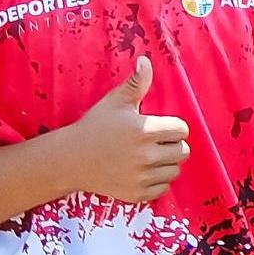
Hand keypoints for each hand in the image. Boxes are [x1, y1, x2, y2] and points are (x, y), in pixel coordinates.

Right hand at [59, 55, 192, 203]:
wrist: (71, 160)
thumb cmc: (94, 127)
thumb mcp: (114, 102)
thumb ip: (136, 83)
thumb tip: (146, 60)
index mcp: (145, 131)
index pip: (182, 130)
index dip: (173, 127)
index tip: (160, 127)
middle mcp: (146, 156)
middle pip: (183, 151)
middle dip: (172, 145)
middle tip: (155, 142)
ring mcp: (142, 178)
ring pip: (174, 171)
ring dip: (166, 163)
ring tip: (148, 156)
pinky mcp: (137, 194)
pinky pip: (163, 189)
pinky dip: (157, 181)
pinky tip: (142, 171)